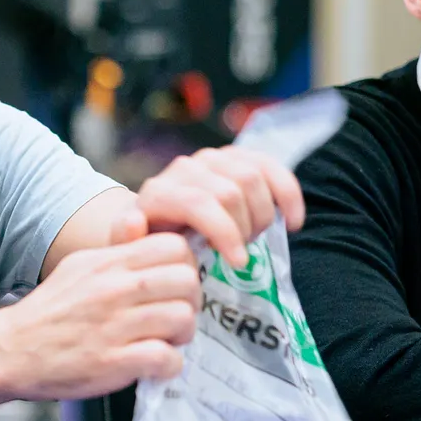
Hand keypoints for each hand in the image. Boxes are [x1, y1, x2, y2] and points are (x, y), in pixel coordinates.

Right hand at [0, 233, 199, 400]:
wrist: (9, 351)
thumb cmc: (48, 313)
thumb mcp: (78, 268)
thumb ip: (115, 252)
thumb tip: (145, 230)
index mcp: (106, 264)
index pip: (174, 246)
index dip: (184, 265)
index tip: (173, 285)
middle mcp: (113, 290)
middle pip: (187, 281)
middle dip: (189, 302)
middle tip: (172, 316)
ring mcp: (114, 326)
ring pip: (183, 319)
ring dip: (181, 336)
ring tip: (163, 342)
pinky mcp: (114, 362)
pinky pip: (167, 359)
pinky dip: (168, 367)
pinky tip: (152, 367)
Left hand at [118, 146, 303, 267]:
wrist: (154, 222)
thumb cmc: (147, 243)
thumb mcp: (130, 249)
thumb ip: (128, 238)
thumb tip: (134, 221)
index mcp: (158, 192)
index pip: (201, 203)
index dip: (226, 233)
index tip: (237, 263)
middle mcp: (184, 168)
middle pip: (232, 192)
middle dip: (244, 228)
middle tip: (241, 254)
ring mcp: (211, 159)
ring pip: (253, 177)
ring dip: (262, 215)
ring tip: (253, 239)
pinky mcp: (236, 157)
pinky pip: (272, 167)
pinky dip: (288, 194)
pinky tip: (293, 223)